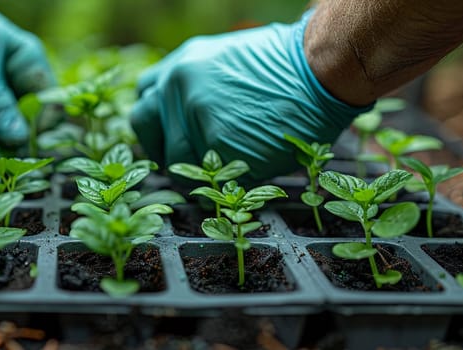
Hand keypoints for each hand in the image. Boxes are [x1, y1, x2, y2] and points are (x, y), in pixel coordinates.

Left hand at [131, 13, 371, 181]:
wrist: (319, 70)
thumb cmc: (286, 68)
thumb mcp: (226, 60)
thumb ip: (197, 86)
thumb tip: (183, 119)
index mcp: (180, 66)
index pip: (143, 100)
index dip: (154, 124)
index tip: (168, 137)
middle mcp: (177, 88)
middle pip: (143, 128)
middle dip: (160, 148)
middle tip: (185, 162)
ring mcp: (193, 117)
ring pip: (175, 162)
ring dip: (197, 174)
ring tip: (228, 169)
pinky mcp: (216, 146)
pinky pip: (209, 179)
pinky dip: (228, 184)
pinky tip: (249, 170)